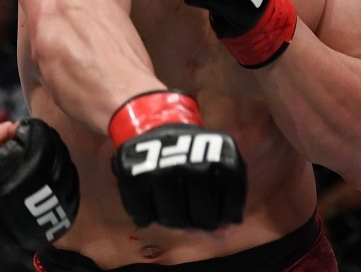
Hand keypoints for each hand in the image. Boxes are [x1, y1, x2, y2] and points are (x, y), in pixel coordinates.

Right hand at [109, 91, 245, 229]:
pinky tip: (151, 200)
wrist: (153, 124)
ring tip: (172, 203)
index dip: (223, 217)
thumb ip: (221, 202)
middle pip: (200, 220)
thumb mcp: (216, 170)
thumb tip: (221, 236)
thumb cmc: (191, 153)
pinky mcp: (132, 176)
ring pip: (172, 221)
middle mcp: (190, 165)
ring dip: (173, 220)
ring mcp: (160, 171)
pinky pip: (143, 216)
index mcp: (219, 162)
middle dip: (198, 221)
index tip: (215, 207)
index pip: (228, 213)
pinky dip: (147, 215)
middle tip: (192, 207)